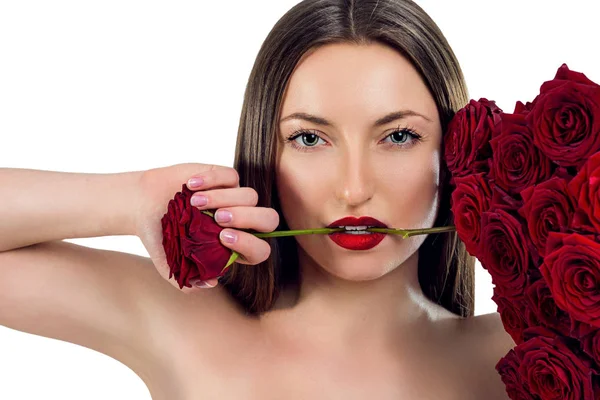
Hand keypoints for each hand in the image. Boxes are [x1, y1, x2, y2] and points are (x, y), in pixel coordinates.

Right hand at [134, 163, 279, 292]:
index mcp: (235, 246)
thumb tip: (211, 283)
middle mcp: (241, 221)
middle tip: (219, 218)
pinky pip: (231, 176)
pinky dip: (212, 179)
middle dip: (248, 218)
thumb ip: (188, 279)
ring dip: (223, 198)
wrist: (144, 205)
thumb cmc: (161, 236)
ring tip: (194, 203)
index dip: (249, 245)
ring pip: (250, 196)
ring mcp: (235, 197)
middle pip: (269, 220)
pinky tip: (190, 185)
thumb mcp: (169, 263)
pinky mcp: (224, 177)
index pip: (260, 250)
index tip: (222, 238)